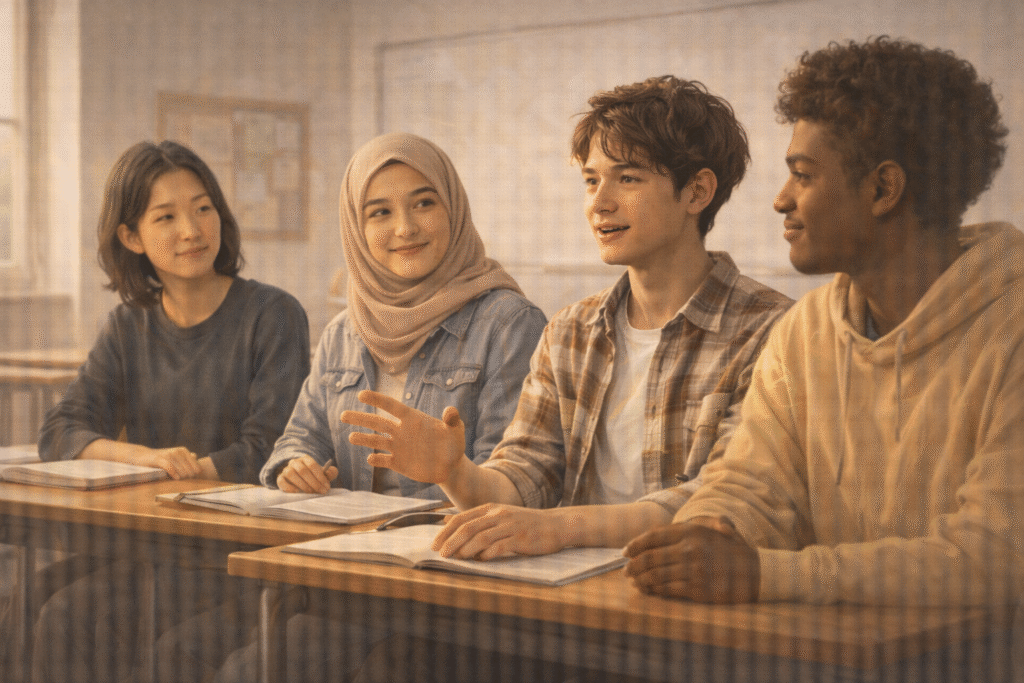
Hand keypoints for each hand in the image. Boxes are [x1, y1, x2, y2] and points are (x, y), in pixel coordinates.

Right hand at [142, 446, 202, 479]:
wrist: (143, 456)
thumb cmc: (161, 460)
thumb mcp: (176, 459)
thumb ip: (188, 461)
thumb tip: (199, 467)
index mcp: (184, 451)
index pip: (196, 467)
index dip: (194, 476)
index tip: (190, 480)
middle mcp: (178, 451)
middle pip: (190, 470)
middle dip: (187, 477)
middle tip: (182, 481)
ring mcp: (169, 454)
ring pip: (182, 470)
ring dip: (181, 477)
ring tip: (177, 480)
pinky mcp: (159, 459)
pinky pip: (170, 468)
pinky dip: (174, 474)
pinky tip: (175, 478)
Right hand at [277, 455, 338, 493]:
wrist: (300, 480)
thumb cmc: (314, 477)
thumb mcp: (324, 474)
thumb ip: (330, 472)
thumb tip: (330, 473)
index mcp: (306, 459)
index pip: (312, 465)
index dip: (320, 476)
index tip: (326, 486)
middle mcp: (295, 462)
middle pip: (302, 470)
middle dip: (313, 482)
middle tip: (321, 491)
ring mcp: (286, 470)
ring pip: (291, 474)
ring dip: (302, 485)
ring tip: (310, 493)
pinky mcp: (280, 478)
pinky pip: (281, 481)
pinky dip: (289, 487)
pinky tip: (297, 492)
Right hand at [340, 390, 465, 483]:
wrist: (451, 465)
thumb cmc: (453, 442)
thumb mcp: (456, 429)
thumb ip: (452, 419)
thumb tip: (450, 412)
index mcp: (412, 419)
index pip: (391, 406)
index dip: (377, 401)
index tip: (361, 395)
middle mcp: (401, 431)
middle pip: (377, 423)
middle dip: (360, 419)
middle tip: (342, 415)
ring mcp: (398, 447)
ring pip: (377, 441)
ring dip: (364, 439)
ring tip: (351, 436)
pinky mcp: (399, 463)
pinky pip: (384, 460)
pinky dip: (377, 459)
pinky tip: (371, 458)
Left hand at [431, 504, 567, 559]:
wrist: (555, 525)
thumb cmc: (525, 523)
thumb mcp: (498, 515)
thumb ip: (474, 518)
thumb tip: (447, 518)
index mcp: (491, 509)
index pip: (462, 518)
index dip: (446, 532)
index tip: (434, 545)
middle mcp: (498, 515)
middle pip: (469, 527)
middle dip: (451, 541)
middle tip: (441, 554)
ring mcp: (510, 526)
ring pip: (482, 537)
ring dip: (466, 549)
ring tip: (457, 559)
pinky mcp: (521, 538)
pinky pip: (500, 547)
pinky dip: (487, 554)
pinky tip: (480, 561)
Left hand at [623, 519, 758, 602]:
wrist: (758, 572)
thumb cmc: (733, 550)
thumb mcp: (717, 528)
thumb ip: (692, 525)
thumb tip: (664, 533)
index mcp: (692, 531)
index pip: (653, 536)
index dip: (635, 544)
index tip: (625, 552)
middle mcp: (690, 548)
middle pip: (650, 558)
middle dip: (634, 565)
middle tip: (626, 571)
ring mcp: (693, 570)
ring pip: (656, 576)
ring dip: (641, 580)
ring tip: (634, 582)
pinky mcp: (697, 589)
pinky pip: (667, 590)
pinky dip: (654, 590)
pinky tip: (648, 590)